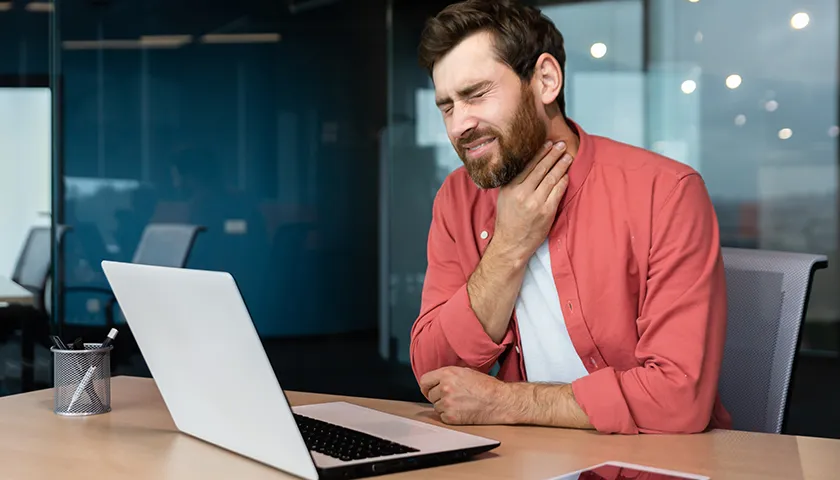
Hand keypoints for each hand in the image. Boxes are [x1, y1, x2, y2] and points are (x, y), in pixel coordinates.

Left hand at [419, 366, 509, 424]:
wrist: (499, 401)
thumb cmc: (486, 386)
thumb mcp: (466, 371)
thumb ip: (449, 374)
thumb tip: (437, 379)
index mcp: (447, 373)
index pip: (424, 381)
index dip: (427, 386)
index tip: (429, 389)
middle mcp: (445, 387)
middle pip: (429, 395)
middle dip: (438, 396)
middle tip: (451, 397)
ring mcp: (447, 403)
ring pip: (436, 406)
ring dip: (444, 406)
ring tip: (459, 403)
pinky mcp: (451, 417)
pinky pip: (442, 417)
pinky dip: (449, 416)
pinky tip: (461, 411)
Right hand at [492, 141, 572, 263]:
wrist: (511, 244)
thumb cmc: (508, 220)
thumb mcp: (504, 198)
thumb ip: (514, 182)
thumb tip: (526, 164)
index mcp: (510, 187)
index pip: (528, 165)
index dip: (540, 153)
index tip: (548, 143)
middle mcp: (522, 193)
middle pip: (542, 168)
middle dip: (553, 154)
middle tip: (562, 145)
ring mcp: (535, 202)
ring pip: (552, 177)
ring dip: (561, 165)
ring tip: (567, 156)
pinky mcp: (547, 211)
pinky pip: (558, 191)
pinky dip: (563, 181)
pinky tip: (567, 174)